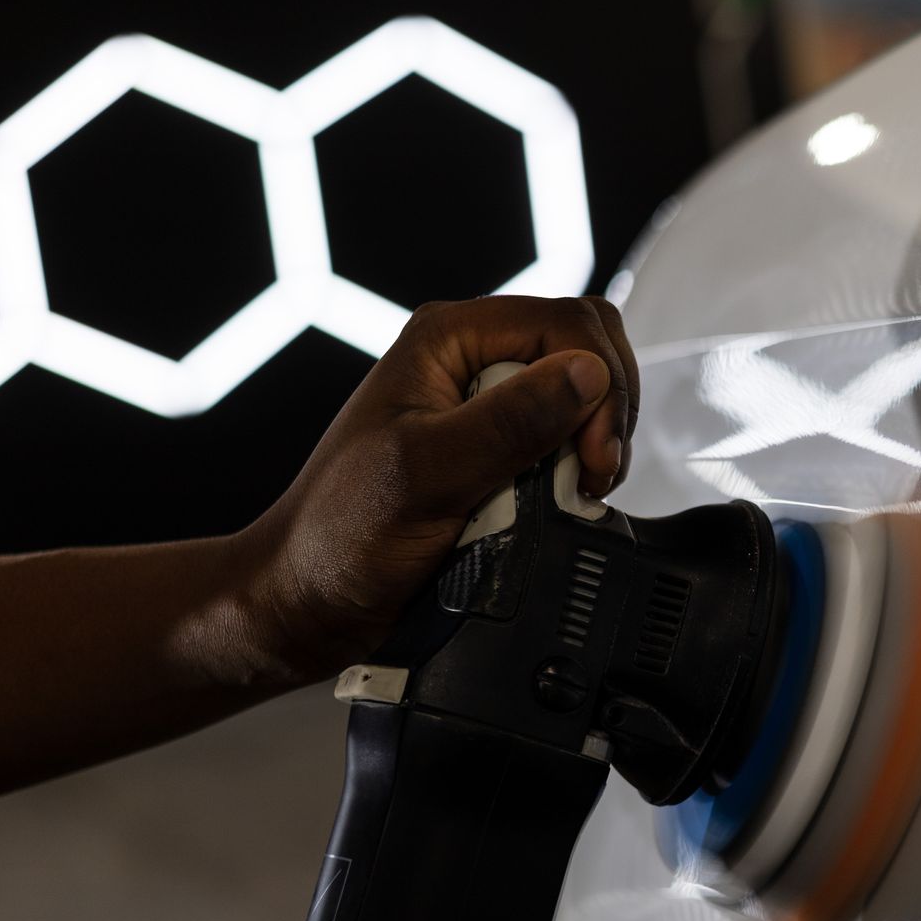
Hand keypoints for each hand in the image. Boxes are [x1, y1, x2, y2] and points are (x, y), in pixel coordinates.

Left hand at [231, 294, 639, 682]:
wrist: (313, 597)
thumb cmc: (341, 534)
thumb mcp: (427, 473)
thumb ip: (508, 422)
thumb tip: (586, 376)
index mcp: (447, 340)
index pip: (566, 323)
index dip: (599, 384)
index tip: (594, 455)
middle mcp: (471, 364)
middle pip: (587, 350)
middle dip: (607, 411)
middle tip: (593, 473)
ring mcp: (489, 409)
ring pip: (583, 400)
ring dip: (593, 447)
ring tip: (573, 492)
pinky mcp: (500, 454)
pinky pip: (565, 446)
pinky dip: (575, 475)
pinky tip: (559, 503)